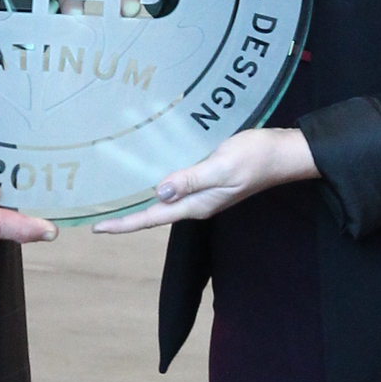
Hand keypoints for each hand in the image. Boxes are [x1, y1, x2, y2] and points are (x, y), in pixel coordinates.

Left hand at [92, 126, 317, 232]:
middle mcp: (197, 202)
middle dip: (126, 215)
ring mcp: (203, 193)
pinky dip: (158, 181)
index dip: (124, 224)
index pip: (152, 217)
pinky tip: (148, 173)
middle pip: (154, 212)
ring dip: (140, 199)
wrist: (284, 153)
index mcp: (197, 204)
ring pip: (164, 198)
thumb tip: (159, 192)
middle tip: (96, 214)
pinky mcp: (208, 179)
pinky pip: (177, 184)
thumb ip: (191, 179)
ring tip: (113, 195)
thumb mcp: (222, 167)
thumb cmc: (256, 158)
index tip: (97, 228)